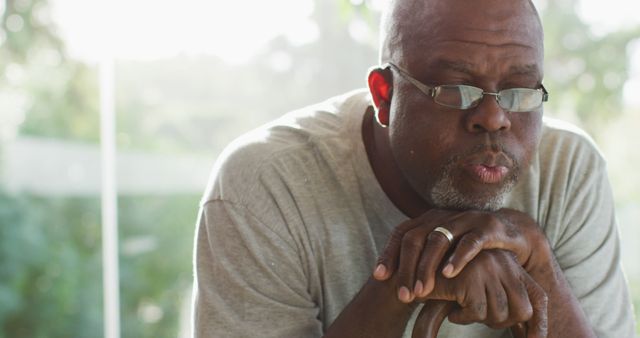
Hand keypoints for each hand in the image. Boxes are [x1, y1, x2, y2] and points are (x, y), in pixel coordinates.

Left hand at [373, 208, 546, 300]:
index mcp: (428, 220)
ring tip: (422, 291)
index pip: (401, 234)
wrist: (510, 234)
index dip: (388, 254)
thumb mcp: (442, 253)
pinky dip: (458, 258)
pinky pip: (469, 242)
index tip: (379, 277)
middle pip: (415, 238)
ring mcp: (464, 219)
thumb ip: (422, 262)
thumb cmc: (469, 248)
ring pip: (438, 239)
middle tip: (404, 295)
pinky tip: (448, 274)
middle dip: (407, 268)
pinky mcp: (487, 227)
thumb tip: (395, 283)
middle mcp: (442, 216)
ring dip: (428, 267)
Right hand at [416, 249, 547, 336]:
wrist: (418, 273)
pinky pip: (478, 312)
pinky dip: (463, 318)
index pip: (539, 299)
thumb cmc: (450, 285)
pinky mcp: (471, 276)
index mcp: (511, 265)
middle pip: (523, 311)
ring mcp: (489, 268)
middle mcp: (505, 262)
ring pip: (500, 313)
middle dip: (502, 322)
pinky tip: (453, 309)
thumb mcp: (483, 291)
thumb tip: (532, 335)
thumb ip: (506, 304)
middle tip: (479, 317)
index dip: (539, 326)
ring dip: (480, 319)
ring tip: (462, 308)